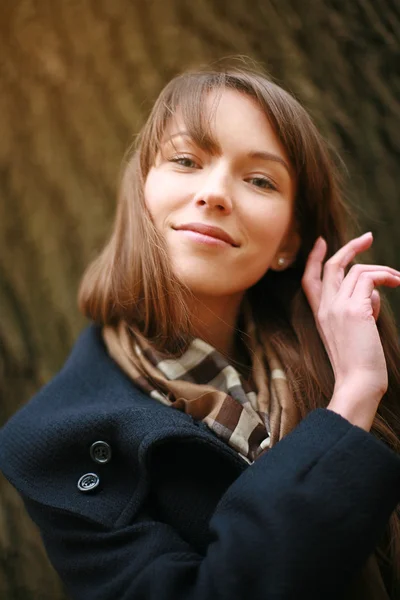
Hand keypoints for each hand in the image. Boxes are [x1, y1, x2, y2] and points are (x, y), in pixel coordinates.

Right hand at [302, 232, 399, 428]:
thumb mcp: (355, 332)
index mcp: (321, 315)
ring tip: (398, 278)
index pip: (310, 280)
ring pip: (356, 270)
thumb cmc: (359, 363)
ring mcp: (337, 307)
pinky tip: (397, 283)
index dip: (315, 259)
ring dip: (381, 269)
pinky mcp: (354, 309)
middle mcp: (325, 308)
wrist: (358, 383)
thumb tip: (374, 293)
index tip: (322, 242)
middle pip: (332, 266)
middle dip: (350, 247)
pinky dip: (385, 277)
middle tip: (368, 238)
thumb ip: (360, 309)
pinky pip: (368, 278)